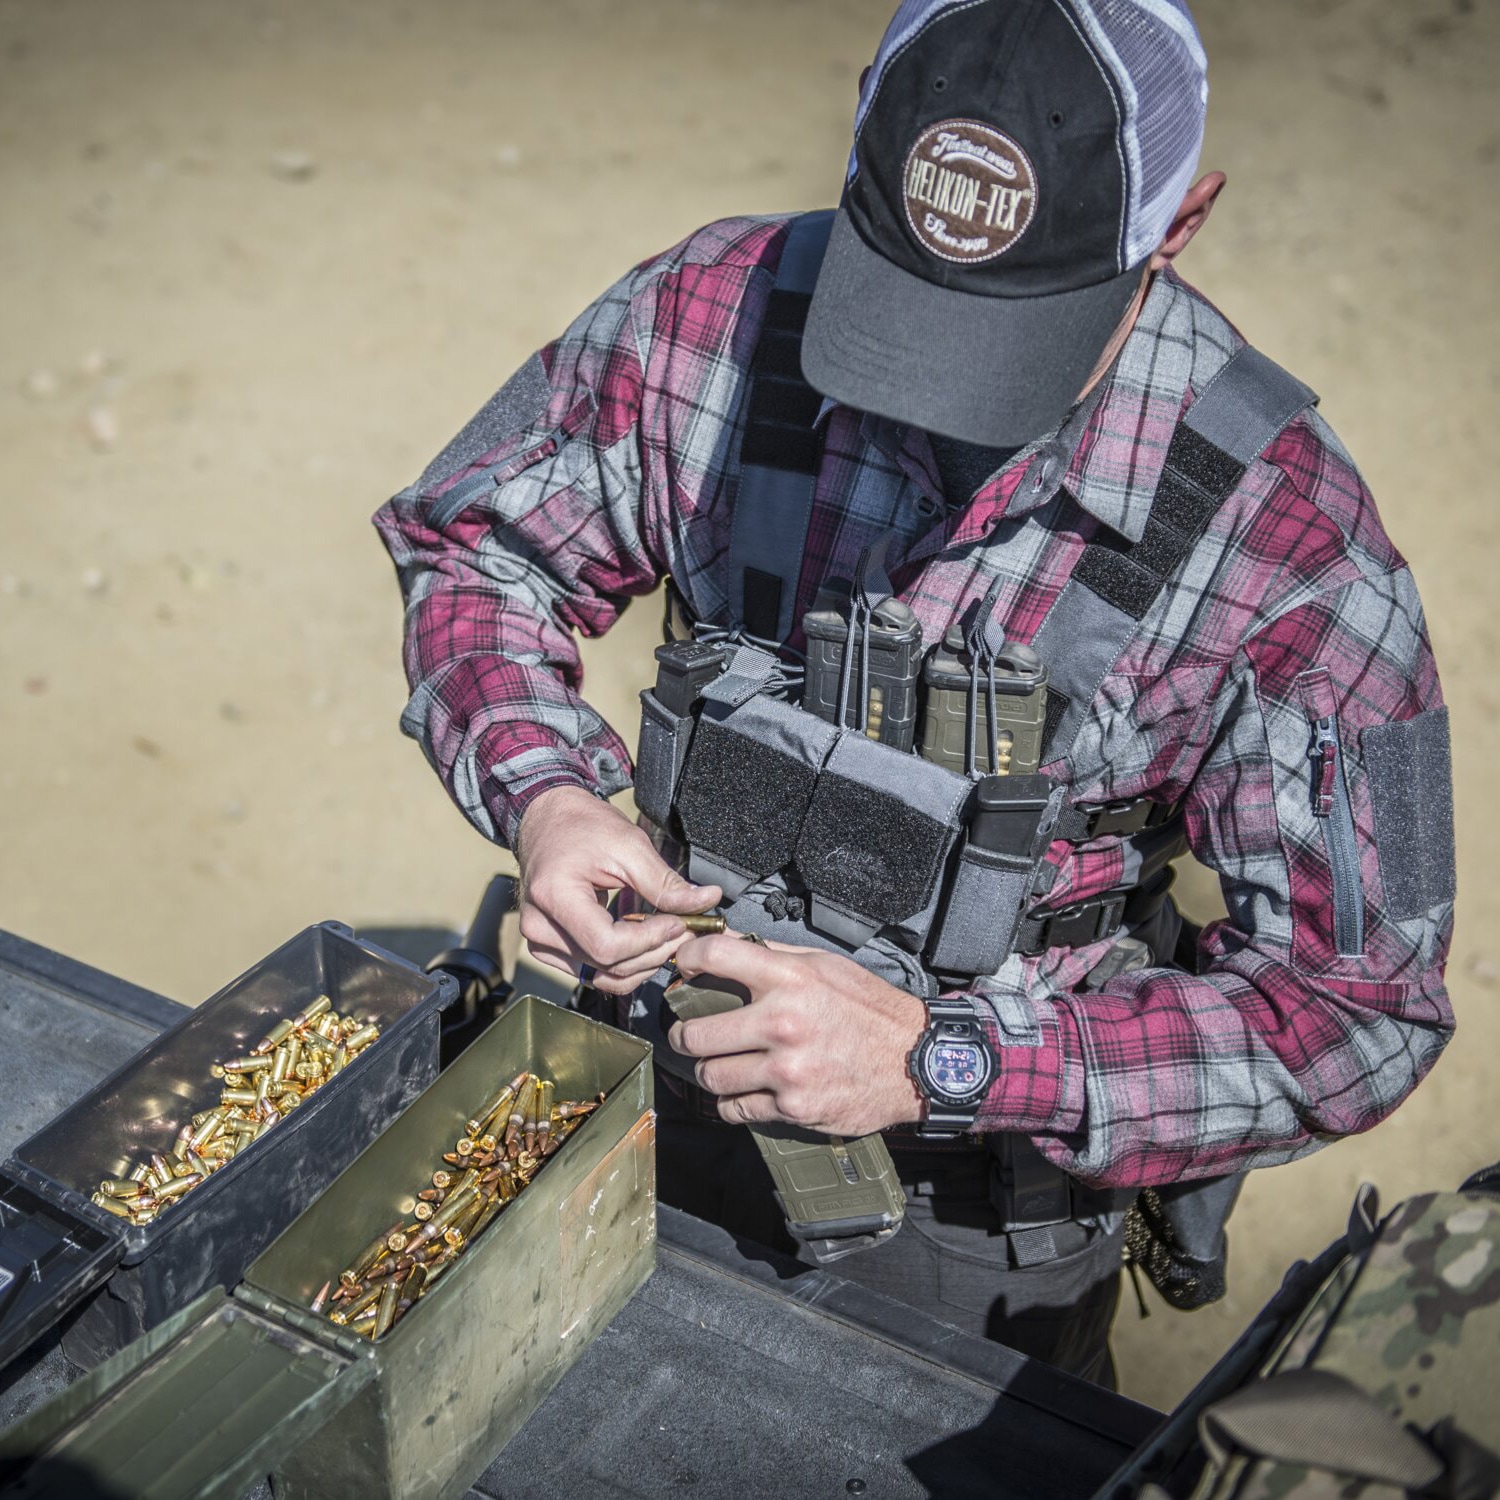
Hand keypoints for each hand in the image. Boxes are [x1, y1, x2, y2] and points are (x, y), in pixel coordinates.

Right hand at [516, 785, 720, 994]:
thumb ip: (664, 881)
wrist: (549, 821)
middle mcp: (539, 928)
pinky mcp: (549, 948)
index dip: (650, 939)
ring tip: (666, 936)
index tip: (679, 922)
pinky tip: (644, 941)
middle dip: (654, 951)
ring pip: (603, 976)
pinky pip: (593, 972)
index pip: (608, 945)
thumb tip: (706, 900)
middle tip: (685, 929)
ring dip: (643, 963)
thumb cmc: (582, 825)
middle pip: (607, 965)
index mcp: (554, 897)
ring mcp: (541, 942)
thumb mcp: (628, 845)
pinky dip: (625, 964)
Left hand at [668, 935, 926, 1137]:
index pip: (715, 956)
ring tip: (717, 1064)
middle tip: (687, 1034)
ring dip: (709, 1071)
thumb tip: (732, 943)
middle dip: (684, 1034)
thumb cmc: (872, 1010)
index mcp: (791, 978)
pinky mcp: (793, 1107)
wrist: (915, 1061)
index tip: (683, 967)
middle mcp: (783, 1022)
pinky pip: (736, 1109)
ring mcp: (787, 1070)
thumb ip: (777, 955)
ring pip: (711, 1076)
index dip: (687, 957)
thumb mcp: (828, 965)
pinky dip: (732, 1102)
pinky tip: (743, 1090)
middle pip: (695, 1033)